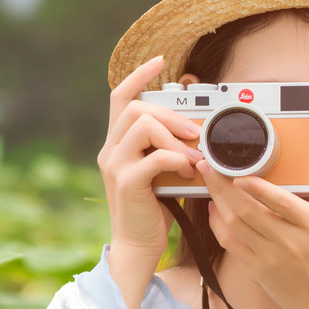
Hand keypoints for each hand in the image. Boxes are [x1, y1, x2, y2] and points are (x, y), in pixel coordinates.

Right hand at [97, 55, 200, 308]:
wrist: (139, 247)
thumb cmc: (155, 209)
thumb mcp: (164, 171)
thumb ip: (172, 148)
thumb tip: (198, 129)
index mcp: (117, 144)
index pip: (119, 98)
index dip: (138, 76)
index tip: (160, 61)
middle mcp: (110, 150)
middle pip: (134, 108)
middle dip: (169, 112)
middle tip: (195, 129)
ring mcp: (115, 166)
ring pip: (141, 126)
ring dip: (173, 134)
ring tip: (193, 152)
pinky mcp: (126, 183)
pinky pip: (152, 157)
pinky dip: (175, 159)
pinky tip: (188, 170)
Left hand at [199, 141, 308, 308]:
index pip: (278, 200)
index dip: (255, 185)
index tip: (237, 168)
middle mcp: (289, 240)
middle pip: (248, 209)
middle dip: (223, 185)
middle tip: (207, 165)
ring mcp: (270, 257)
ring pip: (235, 225)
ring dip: (217, 202)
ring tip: (208, 182)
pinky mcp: (258, 270)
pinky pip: (231, 245)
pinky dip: (218, 226)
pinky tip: (214, 211)